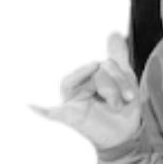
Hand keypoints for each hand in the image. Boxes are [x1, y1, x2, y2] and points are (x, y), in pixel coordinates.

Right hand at [30, 28, 143, 153]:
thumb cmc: (120, 105)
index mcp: (86, 73)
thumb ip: (116, 53)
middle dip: (115, 80)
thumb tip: (115, 30)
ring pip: (76, 81)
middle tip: (129, 98)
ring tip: (118, 104)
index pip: (97, 62)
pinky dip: (41, 110)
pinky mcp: (68, 117)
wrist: (126, 134)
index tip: (132, 92)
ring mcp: (68, 100)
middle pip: (90, 67)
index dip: (116, 70)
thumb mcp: (123, 77)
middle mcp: (74, 84)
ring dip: (107, 90)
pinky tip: (30, 105)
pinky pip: (52, 112)